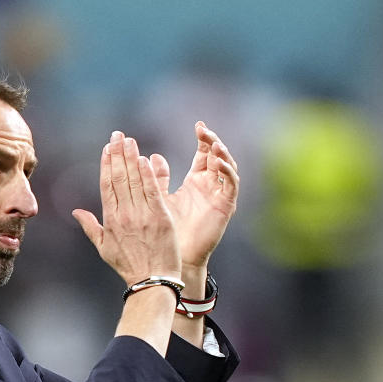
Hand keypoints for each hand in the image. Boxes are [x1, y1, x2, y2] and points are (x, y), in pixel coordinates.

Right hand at [73, 131, 180, 285]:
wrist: (152, 281)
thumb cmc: (129, 266)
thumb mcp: (104, 247)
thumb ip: (90, 226)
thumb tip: (76, 211)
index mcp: (111, 219)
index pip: (107, 185)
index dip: (106, 164)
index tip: (107, 148)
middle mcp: (124, 214)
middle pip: (119, 178)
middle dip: (118, 154)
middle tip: (118, 135)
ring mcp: (142, 215)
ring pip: (135, 180)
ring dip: (132, 158)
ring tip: (130, 140)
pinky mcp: (160, 217)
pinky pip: (153, 191)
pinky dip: (149, 175)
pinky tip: (145, 159)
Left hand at [149, 121, 238, 269]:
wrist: (174, 256)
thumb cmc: (166, 230)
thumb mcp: (160, 198)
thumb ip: (157, 179)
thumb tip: (151, 157)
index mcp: (196, 182)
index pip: (203, 154)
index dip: (204, 139)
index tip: (199, 125)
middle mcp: (210, 186)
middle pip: (217, 157)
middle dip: (213, 142)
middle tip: (204, 130)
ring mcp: (219, 196)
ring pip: (228, 168)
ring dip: (222, 154)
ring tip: (214, 143)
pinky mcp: (225, 207)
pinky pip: (231, 186)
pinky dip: (227, 173)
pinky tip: (218, 163)